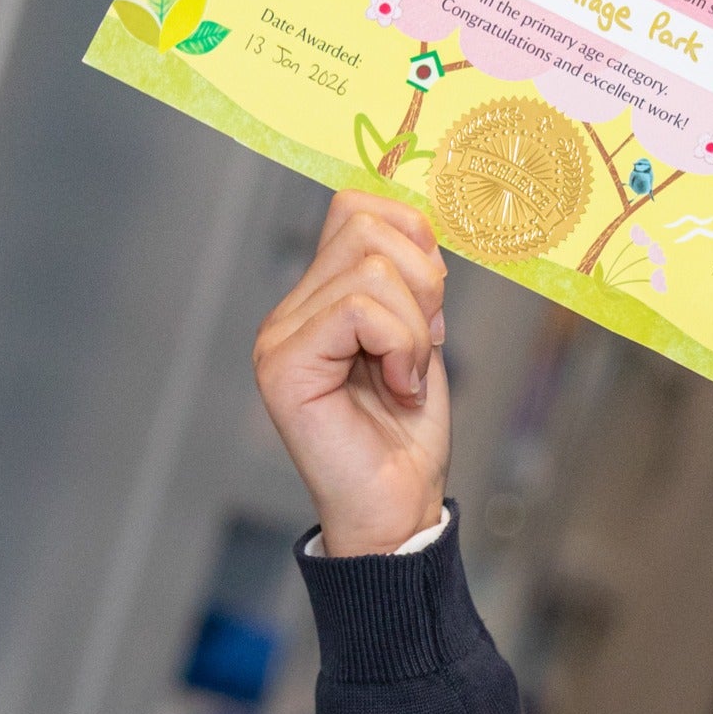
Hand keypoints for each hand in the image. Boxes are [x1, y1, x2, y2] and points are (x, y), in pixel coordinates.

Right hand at [253, 191, 451, 555]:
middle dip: (423, 279)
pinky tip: (397, 388)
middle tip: (423, 342)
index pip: (356, 207)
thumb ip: (410, 282)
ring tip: (406, 374)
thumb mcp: (421, 337)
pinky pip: (358, 310)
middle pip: (364, 224)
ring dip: (415, 324)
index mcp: (319, 298)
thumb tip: (419, 223)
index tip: (433, 302)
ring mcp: (279, 337)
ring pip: (370, 268)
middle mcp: (290, 311)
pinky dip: (400, 345)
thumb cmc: (408, 434)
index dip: (413, 237)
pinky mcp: (283, 366)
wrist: (398, 506)